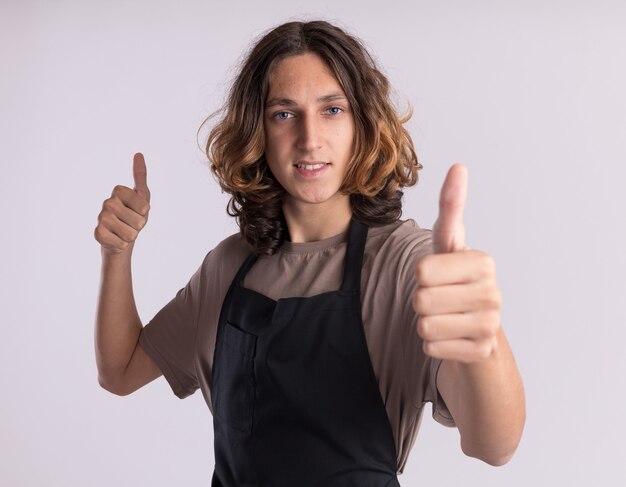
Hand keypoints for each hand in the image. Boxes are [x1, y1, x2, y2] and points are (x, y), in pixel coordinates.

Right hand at [94, 153, 151, 255]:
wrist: (121, 237)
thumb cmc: (135, 215)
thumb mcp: (143, 196)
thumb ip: (140, 176)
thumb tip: (138, 154)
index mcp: (118, 191)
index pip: (144, 206)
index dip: (145, 213)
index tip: (138, 211)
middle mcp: (107, 202)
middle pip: (139, 221)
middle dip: (139, 227)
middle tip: (131, 223)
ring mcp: (101, 218)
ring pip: (130, 234)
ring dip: (131, 236)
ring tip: (124, 231)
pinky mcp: (97, 234)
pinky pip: (120, 243)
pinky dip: (123, 244)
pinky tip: (116, 240)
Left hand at [413, 164, 501, 362]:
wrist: (475, 329)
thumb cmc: (455, 281)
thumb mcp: (449, 244)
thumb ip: (451, 207)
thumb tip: (459, 165)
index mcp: (483, 261)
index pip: (423, 270)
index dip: (421, 274)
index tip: (439, 274)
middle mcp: (492, 291)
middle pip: (421, 298)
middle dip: (420, 301)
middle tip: (440, 299)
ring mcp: (491, 324)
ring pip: (424, 325)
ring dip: (426, 323)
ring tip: (446, 317)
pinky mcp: (482, 351)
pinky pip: (431, 348)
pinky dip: (434, 345)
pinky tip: (452, 337)